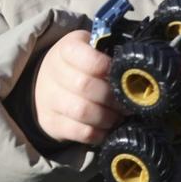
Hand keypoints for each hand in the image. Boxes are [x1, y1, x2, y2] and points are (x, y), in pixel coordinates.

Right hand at [34, 30, 122, 145]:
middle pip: (86, 86)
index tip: (124, 75)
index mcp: (67, 49)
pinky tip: (107, 127)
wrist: (47, 83)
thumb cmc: (79, 64)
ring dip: (108, 116)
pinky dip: (99, 133)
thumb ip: (109, 51)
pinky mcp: (51, 122)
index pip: (89, 58)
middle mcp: (54, 72)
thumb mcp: (90, 48)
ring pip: (82, 111)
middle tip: (129, 101)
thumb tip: (133, 63)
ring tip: (120, 115)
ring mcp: (49, 99)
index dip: (109, 68)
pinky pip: (80, 132)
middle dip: (113, 97)